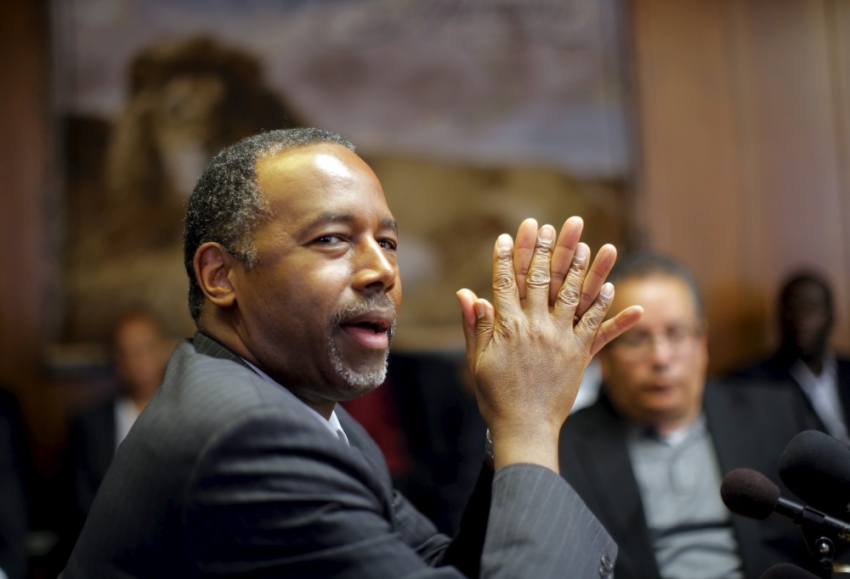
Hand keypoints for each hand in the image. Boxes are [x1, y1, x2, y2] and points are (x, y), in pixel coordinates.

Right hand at [456, 217, 641, 472]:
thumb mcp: (477, 360)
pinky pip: (596, 326)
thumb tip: (466, 293)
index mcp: (507, 327)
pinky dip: (607, 308)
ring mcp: (560, 339)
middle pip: (540, 279)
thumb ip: (476, 325)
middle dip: (545, 248)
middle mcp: (535, 327)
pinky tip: (614, 289)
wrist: (524, 428)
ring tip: (589, 243)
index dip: (507, 257)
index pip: (505, 282)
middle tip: (549, 224)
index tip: (509, 235)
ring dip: (582, 267)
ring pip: (573, 295)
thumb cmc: (495, 396)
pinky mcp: (579, 354)